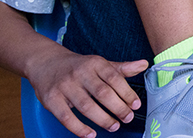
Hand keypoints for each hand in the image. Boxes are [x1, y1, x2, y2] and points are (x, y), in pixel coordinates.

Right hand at [27, 50, 146, 137]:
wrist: (46, 63)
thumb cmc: (78, 66)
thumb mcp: (100, 63)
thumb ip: (121, 68)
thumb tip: (144, 64)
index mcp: (95, 63)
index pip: (114, 78)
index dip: (127, 93)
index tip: (136, 105)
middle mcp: (80, 73)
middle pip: (102, 93)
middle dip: (118, 107)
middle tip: (127, 118)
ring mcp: (64, 86)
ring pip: (86, 106)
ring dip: (102, 119)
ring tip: (113, 126)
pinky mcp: (51, 99)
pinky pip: (66, 117)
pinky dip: (79, 128)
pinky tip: (90, 134)